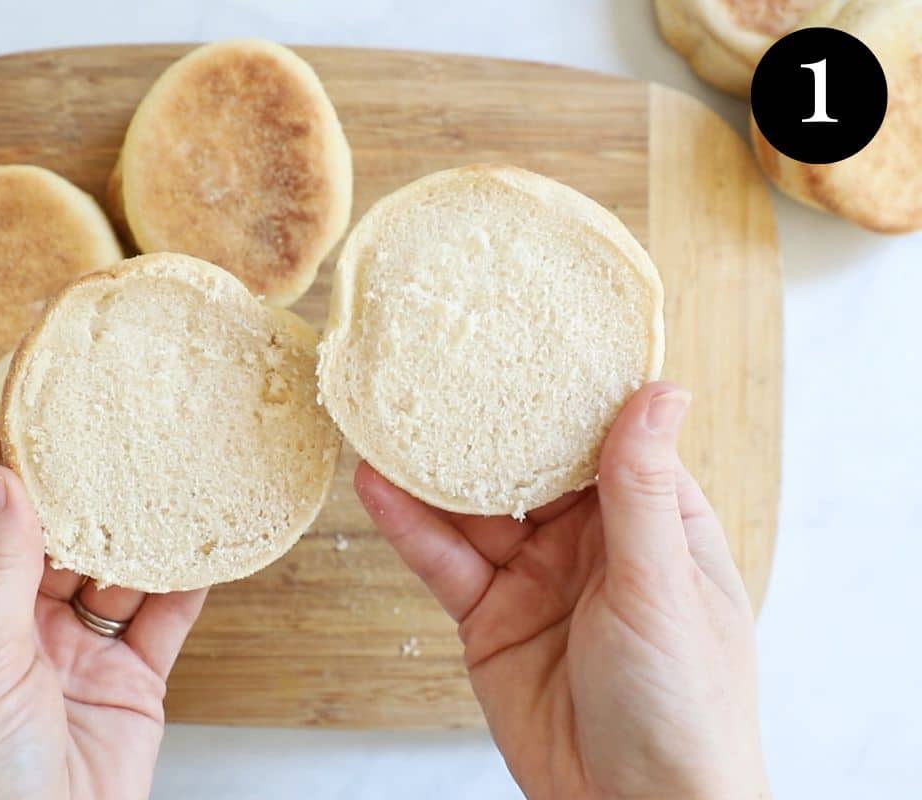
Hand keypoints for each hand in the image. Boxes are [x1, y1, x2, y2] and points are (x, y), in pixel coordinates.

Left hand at [0, 465, 206, 799]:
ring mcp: (76, 654)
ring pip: (117, 579)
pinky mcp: (129, 681)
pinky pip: (161, 623)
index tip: (60, 429)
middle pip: (63, 547)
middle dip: (96, 505)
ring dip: (144, 541)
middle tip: (133, 447)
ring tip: (177, 484)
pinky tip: (205, 549)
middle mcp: (17, 629)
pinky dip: (184, 587)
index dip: (28, 484)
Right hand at [356, 382, 769, 799]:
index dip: (568, 392)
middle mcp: (591, 545)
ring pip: (477, 510)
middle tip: (440, 367)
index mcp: (652, 526)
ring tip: (390, 416)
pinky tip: (377, 488)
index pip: (607, 438)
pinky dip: (410, 528)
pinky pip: (445, 563)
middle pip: (530, 467)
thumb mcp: (661, 586)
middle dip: (489, 424)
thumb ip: (641, 490)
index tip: (530, 339)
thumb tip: (659, 391)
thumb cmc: (684, 707)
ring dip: (435, 471)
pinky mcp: (489, 620)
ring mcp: (536, 580)